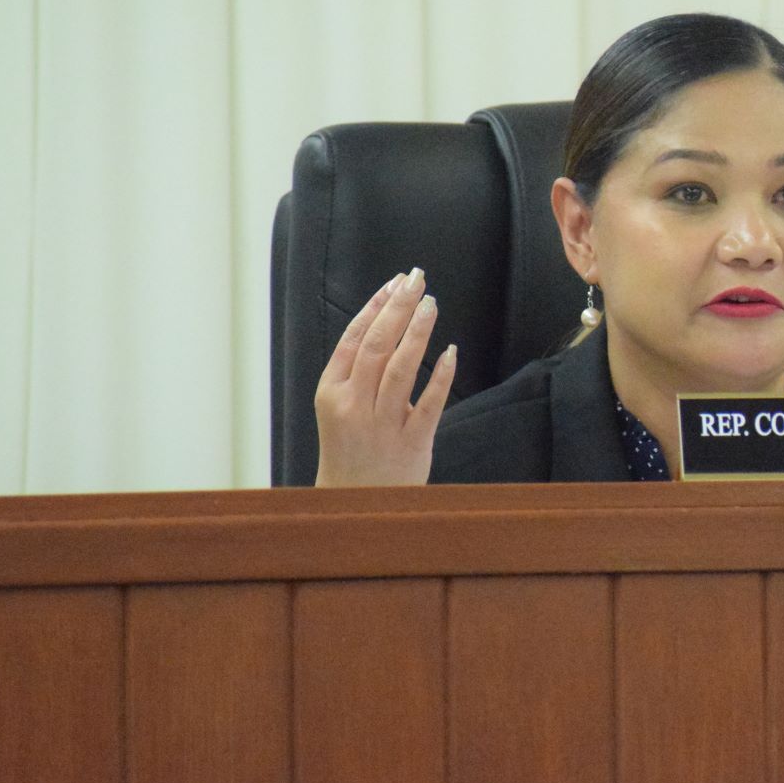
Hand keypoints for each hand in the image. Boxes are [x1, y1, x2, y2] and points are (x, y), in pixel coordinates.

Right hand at [313, 268, 456, 486]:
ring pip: (403, 367)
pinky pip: (431, 402)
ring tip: (431, 303)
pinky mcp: (412, 443)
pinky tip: (451, 351)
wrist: (354, 502)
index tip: (395, 282)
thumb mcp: (339, 406)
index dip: (375, 306)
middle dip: (399, 307)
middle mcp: (354, 406)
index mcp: (331, 392)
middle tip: (417, 279)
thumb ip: (357, 370)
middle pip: (379, 345)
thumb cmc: (349, 447)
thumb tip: (388, 317)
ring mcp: (383, 425)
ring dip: (419, 331)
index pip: (354, 339)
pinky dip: (442, 374)